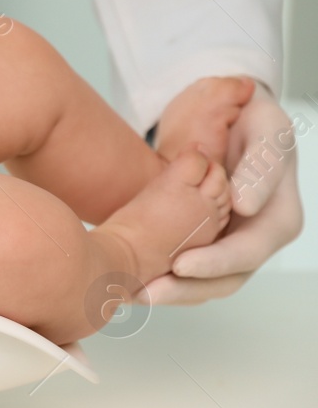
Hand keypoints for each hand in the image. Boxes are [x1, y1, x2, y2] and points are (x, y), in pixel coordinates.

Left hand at [144, 79, 303, 304]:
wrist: (236, 114)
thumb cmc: (256, 120)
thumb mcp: (267, 131)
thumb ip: (261, 166)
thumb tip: (246, 206)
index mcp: (278, 219)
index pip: (248, 253)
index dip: (215, 263)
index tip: (180, 266)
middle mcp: (256, 238)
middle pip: (225, 279)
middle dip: (184, 289)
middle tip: (143, 292)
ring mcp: (229, 242)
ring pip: (204, 282)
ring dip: (169, 291)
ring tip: (130, 293)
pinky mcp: (205, 239)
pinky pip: (186, 268)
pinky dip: (162, 276)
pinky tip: (130, 278)